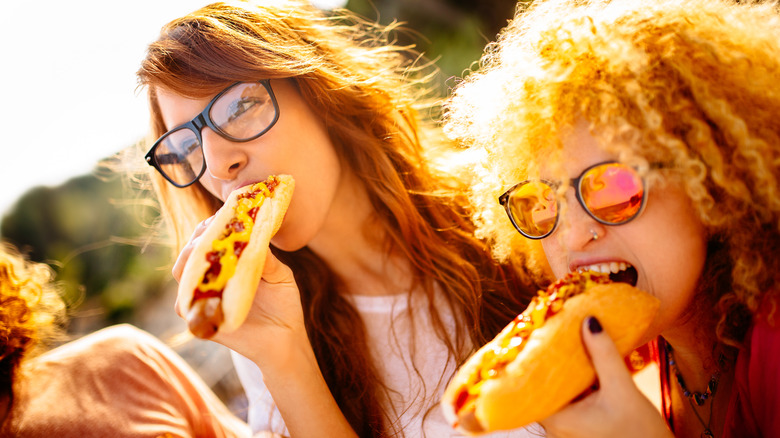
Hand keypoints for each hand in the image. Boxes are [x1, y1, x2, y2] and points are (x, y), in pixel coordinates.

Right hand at [172, 217, 309, 371]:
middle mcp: (211, 278)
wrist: (286, 338)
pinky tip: (205, 283)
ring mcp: (204, 298)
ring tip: (206, 251)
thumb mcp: (280, 275)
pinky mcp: (202, 320)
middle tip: (212, 231)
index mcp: (227, 262)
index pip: (210, 237)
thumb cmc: (283, 302)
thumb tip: (255, 237)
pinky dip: (191, 292)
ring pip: (183, 273)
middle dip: (199, 238)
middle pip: (191, 251)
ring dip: (191, 258)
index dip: (212, 225)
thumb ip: (267, 259)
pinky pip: (185, 305)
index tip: (223, 215)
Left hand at [540, 316, 672, 437]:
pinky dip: (574, 381)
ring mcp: (565, 428)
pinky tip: (580, 360)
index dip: (531, 361)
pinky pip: (570, 398)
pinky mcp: (577, 426)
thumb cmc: (641, 432)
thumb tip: (589, 321)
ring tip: (564, 338)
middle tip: (552, 330)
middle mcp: (555, 427)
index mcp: (558, 421)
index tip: (536, 335)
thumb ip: (604, 354)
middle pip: (544, 386)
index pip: (531, 385)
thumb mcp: (622, 388)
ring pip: (558, 391)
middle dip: (550, 360)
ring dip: (563, 369)